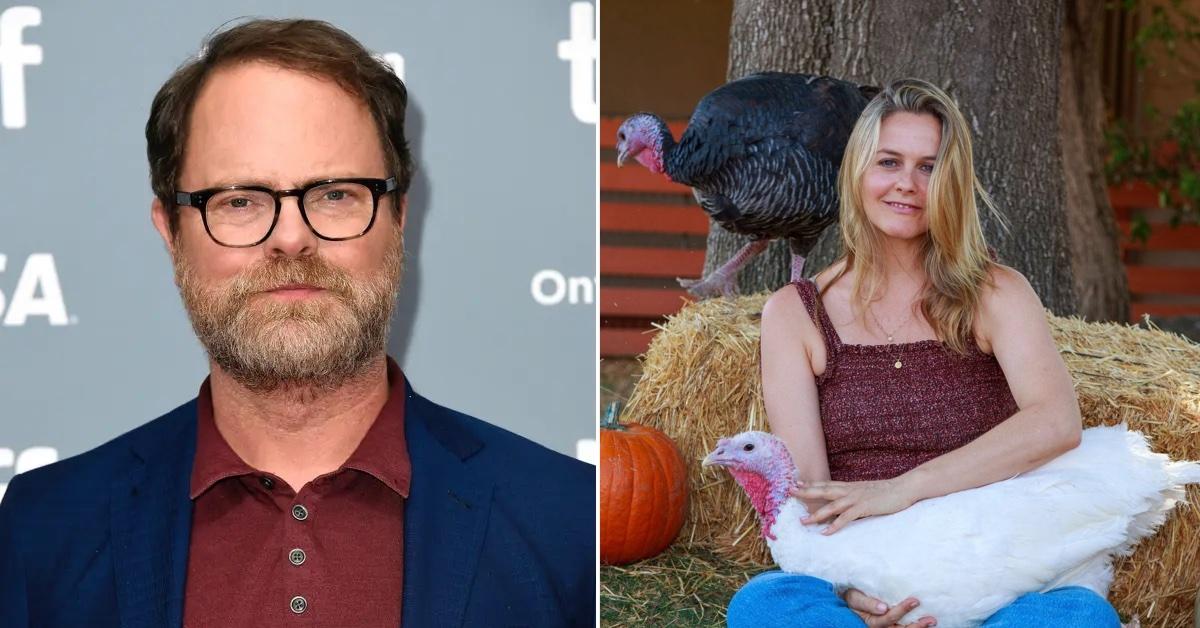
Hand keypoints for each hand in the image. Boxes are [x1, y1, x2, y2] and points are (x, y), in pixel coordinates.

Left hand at [789, 478, 915, 533]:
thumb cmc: (886, 492)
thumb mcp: (865, 491)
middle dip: (805, 492)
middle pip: (823, 490)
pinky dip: (835, 525)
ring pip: (831, 506)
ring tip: (803, 521)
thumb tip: (843, 500)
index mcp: (849, 486)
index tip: (795, 483)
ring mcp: (856, 498)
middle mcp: (849, 490)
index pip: (826, 484)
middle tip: (789, 492)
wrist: (904, 488)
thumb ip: (853, 495)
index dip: (810, 484)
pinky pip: (846, 518)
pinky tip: (826, 533)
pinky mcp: (864, 507)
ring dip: (816, 514)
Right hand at [843, 588, 936, 627]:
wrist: (848, 603)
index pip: (888, 618)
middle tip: (931, 618)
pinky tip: (925, 625)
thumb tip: (883, 607)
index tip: (914, 600)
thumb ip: (866, 603)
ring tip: (932, 622)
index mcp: (871, 621)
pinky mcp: (891, 627)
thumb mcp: (854, 598)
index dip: (901, 610)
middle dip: (916, 625)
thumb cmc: (852, 598)